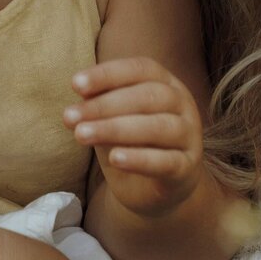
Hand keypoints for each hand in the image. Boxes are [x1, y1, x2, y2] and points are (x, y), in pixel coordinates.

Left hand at [65, 55, 203, 217]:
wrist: (153, 190)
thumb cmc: (130, 144)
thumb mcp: (111, 120)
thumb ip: (99, 104)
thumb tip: (80, 91)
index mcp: (166, 83)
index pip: (140, 69)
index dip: (108, 74)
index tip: (75, 84)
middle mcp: (183, 104)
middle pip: (148, 96)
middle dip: (105, 105)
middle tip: (70, 117)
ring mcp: (190, 136)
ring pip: (158, 127)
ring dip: (115, 129)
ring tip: (82, 135)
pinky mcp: (188, 168)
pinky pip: (167, 162)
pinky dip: (140, 159)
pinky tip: (114, 158)